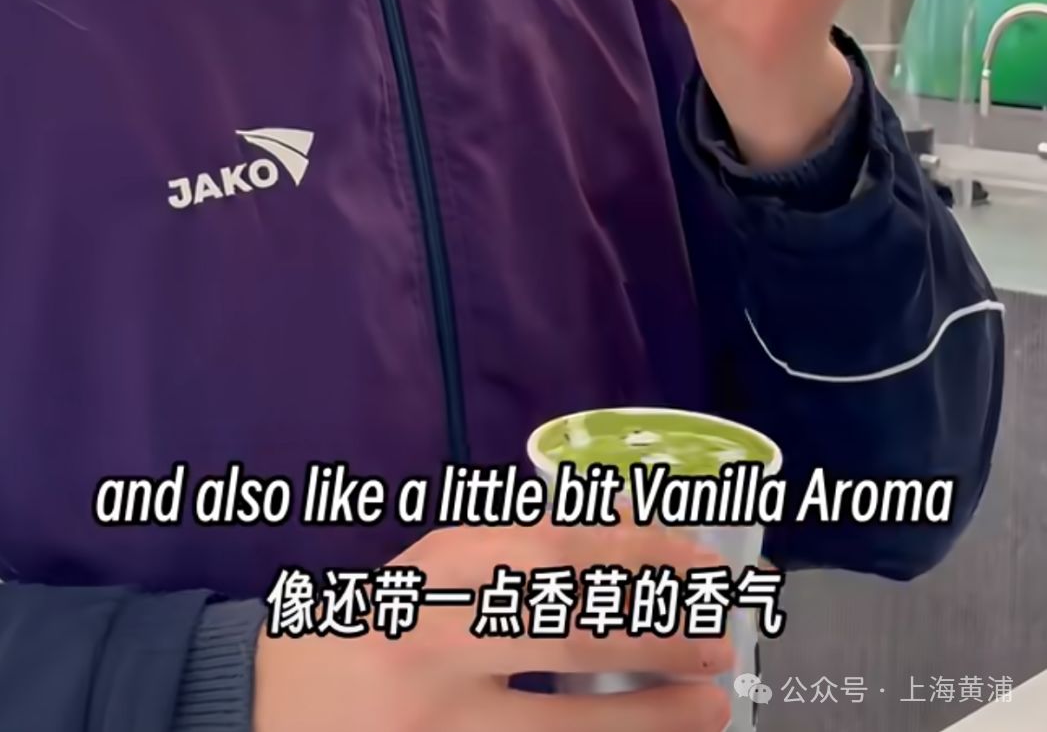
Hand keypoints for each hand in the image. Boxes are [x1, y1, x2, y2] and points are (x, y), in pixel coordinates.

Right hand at [253, 516, 733, 731]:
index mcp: (425, 579)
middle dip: (657, 631)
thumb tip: (625, 526)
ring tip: (710, 706)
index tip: (696, 555)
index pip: (548, 549)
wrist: (261, 715)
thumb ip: (505, 555)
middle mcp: (428, 649)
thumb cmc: (360, 638)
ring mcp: (436, 729)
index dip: (635, 548)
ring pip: (563, 728)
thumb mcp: (421, 577)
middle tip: (720, 637)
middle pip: (566, 631)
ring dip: (649, 716)